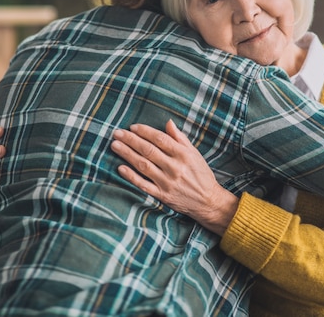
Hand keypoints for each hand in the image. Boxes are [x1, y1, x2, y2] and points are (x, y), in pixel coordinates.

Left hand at [111, 119, 238, 234]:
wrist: (208, 201)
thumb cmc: (200, 174)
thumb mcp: (194, 153)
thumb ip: (180, 138)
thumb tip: (168, 122)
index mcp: (183, 154)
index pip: (160, 139)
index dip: (145, 131)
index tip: (132, 127)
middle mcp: (174, 167)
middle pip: (149, 150)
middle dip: (131, 140)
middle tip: (117, 133)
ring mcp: (167, 182)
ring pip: (143, 165)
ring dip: (127, 154)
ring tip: (115, 145)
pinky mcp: (162, 195)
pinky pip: (144, 185)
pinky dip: (131, 176)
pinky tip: (120, 168)